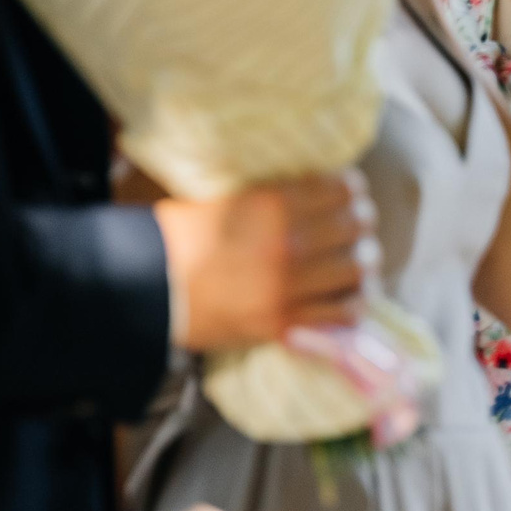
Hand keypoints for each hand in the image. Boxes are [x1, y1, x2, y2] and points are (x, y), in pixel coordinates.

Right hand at [153, 173, 375, 352]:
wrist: (149, 289)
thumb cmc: (179, 237)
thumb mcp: (225, 198)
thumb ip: (269, 194)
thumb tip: (308, 189)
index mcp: (274, 203)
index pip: (340, 188)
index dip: (351, 189)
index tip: (350, 193)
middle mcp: (289, 242)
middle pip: (355, 225)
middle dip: (360, 223)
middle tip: (356, 227)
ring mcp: (289, 285)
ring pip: (357, 267)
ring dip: (362, 262)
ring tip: (357, 262)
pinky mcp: (284, 322)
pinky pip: (341, 313)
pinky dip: (353, 305)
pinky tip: (350, 299)